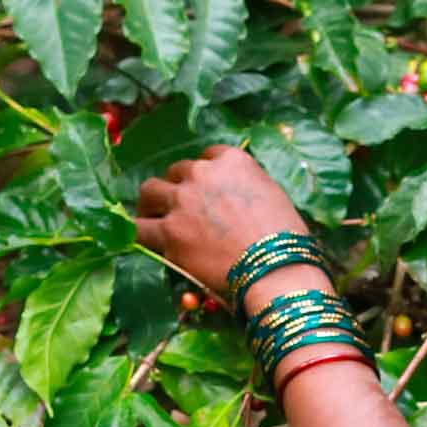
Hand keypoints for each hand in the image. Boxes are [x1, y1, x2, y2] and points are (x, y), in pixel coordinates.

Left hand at [135, 144, 313, 302]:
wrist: (276, 270)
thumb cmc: (287, 239)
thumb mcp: (273, 196)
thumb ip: (247, 186)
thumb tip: (235, 197)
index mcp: (232, 160)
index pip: (208, 156)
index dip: (206, 174)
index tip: (207, 189)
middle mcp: (202, 173)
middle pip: (177, 171)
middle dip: (179, 187)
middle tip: (181, 206)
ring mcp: (182, 202)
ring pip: (150, 191)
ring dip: (152, 202)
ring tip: (153, 216)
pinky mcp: (168, 233)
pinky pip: (139, 227)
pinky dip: (140, 231)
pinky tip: (142, 237)